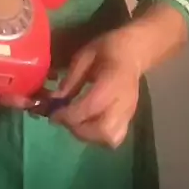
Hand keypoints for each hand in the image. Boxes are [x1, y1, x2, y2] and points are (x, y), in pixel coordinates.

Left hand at [47, 25, 142, 147]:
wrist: (135, 51)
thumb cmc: (108, 49)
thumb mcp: (84, 56)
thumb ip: (70, 80)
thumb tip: (54, 100)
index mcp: (112, 83)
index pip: (89, 108)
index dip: (67, 115)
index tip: (53, 113)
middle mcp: (123, 103)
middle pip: (103, 132)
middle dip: (79, 130)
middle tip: (65, 119)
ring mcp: (129, 113)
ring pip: (111, 139)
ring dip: (89, 136)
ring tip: (76, 122)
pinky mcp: (130, 118)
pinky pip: (115, 138)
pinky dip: (98, 137)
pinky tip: (88, 123)